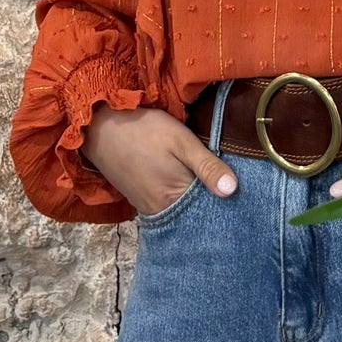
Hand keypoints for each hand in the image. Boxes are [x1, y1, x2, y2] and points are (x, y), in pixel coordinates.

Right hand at [81, 104, 237, 216]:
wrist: (98, 127)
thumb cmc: (143, 130)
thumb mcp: (181, 141)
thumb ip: (207, 166)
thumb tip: (233, 191)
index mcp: (173, 199)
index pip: (209, 212)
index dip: (226, 204)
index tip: (243, 197)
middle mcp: (159, 210)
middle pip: (194, 214)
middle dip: (211, 205)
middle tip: (233, 192)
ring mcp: (146, 206)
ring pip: (180, 210)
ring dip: (195, 202)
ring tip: (214, 188)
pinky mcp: (139, 198)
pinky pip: (166, 205)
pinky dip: (179, 198)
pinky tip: (190, 186)